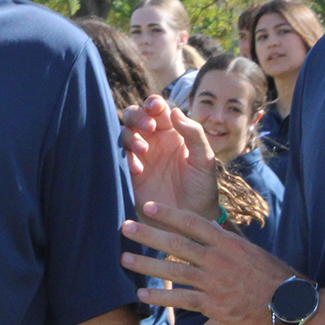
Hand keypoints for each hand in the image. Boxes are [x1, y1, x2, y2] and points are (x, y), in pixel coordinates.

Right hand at [122, 97, 219, 221]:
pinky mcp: (129, 173)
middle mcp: (153, 140)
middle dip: (138, 116)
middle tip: (148, 127)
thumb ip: (194, 134)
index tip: (155, 107)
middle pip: (136, 116)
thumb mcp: (204, 160)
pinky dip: (126, 158)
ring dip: (131, 137)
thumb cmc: (202, 188)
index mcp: (172, 132)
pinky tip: (137, 168)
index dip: (154, 104)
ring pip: (125, 134)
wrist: (190, 221)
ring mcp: (140, 156)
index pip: (159, 110)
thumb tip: (175, 111)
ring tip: (142, 150)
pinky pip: (120, 158)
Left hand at [122, 201, 295, 324]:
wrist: (290, 305)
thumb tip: (209, 232)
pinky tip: (143, 295)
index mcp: (227, 242)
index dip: (168, 213)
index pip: (192, 222)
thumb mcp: (251, 251)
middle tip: (125, 227)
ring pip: (174, 270)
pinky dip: (161, 297)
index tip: (148, 206)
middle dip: (148, 234)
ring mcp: (215, 282)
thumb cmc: (273, 276)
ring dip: (147, 265)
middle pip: (177, 243)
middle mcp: (218, 259)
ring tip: (125, 260)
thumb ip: (226, 243)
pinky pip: (181, 299)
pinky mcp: (214, 305)